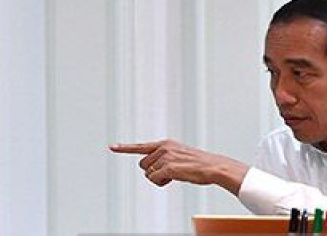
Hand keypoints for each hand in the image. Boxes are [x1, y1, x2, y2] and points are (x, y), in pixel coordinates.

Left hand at [109, 139, 247, 193]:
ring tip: (175, 175)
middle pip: (143, 165)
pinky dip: (162, 183)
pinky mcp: (169, 167)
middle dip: (153, 172)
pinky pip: (155, 179)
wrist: (214, 167)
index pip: (140, 146)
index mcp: (165, 143)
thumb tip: (150, 170)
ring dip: (159, 178)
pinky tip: (174, 179)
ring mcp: (165, 157)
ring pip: (148, 174)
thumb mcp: (179, 154)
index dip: (125, 148)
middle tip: (171, 173)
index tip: (112, 147)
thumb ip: (164, 157)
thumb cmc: (198, 164)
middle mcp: (163, 148)